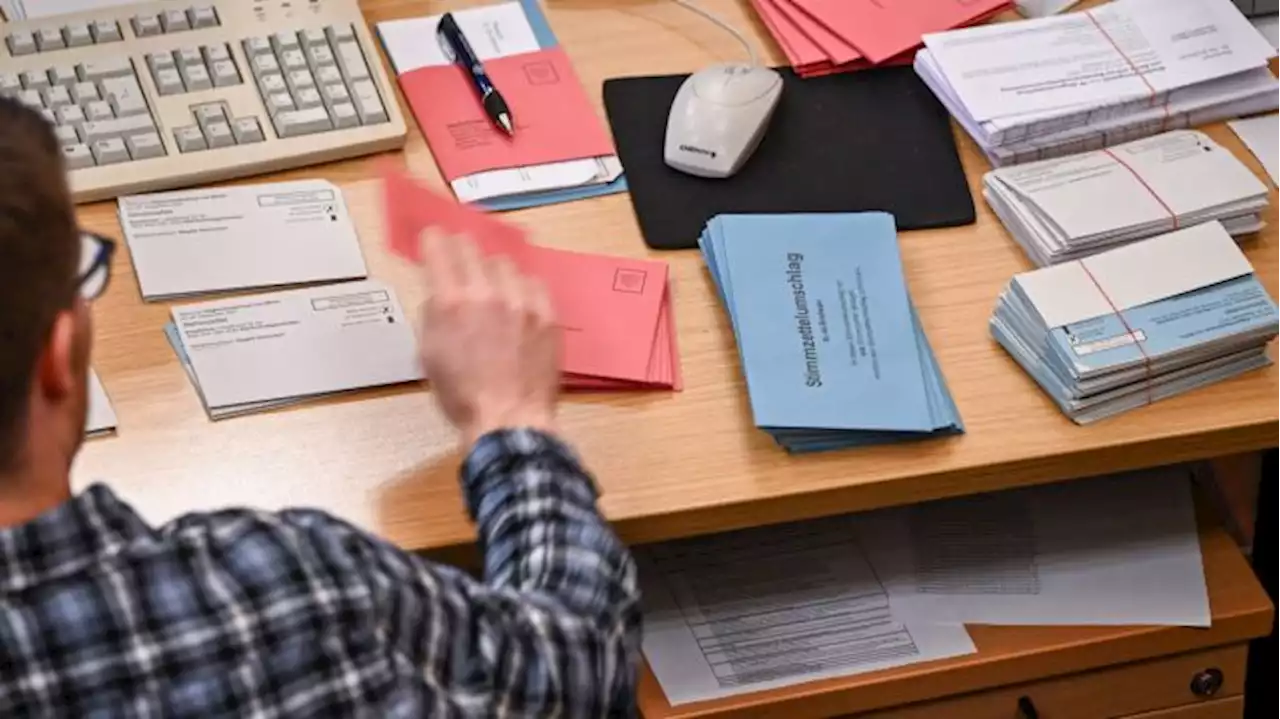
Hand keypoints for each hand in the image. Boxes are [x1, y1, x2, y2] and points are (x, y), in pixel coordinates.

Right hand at [419, 232, 559, 446]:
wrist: (509, 419)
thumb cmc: (462, 395)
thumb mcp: (428, 355)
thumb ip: (433, 315)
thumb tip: (439, 293)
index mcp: (451, 302)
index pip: (439, 248)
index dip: (433, 240)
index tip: (433, 239)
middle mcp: (487, 293)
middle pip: (473, 247)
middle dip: (462, 250)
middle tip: (460, 260)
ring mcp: (522, 302)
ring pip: (505, 264)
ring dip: (494, 273)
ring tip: (493, 291)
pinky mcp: (547, 314)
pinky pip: (534, 283)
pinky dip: (522, 288)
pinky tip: (519, 302)